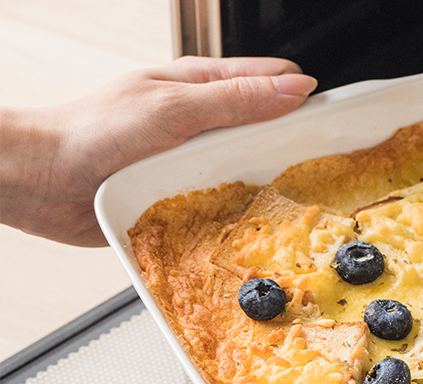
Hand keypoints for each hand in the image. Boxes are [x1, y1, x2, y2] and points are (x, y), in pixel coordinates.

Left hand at [0, 56, 316, 246]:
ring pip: (248, 171)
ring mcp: (194, 162)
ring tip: (296, 198)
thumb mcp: (172, 107)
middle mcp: (202, 125)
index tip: (341, 116)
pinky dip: (239, 212)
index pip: (271, 83)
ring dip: (267, 183)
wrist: (42, 183)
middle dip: (295, 146)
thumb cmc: (92, 133)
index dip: (307, 97)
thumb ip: (234, 99)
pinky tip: (253, 223)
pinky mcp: (183, 198)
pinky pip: (223, 204)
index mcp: (202, 88)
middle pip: (266, 132)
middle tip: (327, 165)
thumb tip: (292, 88)